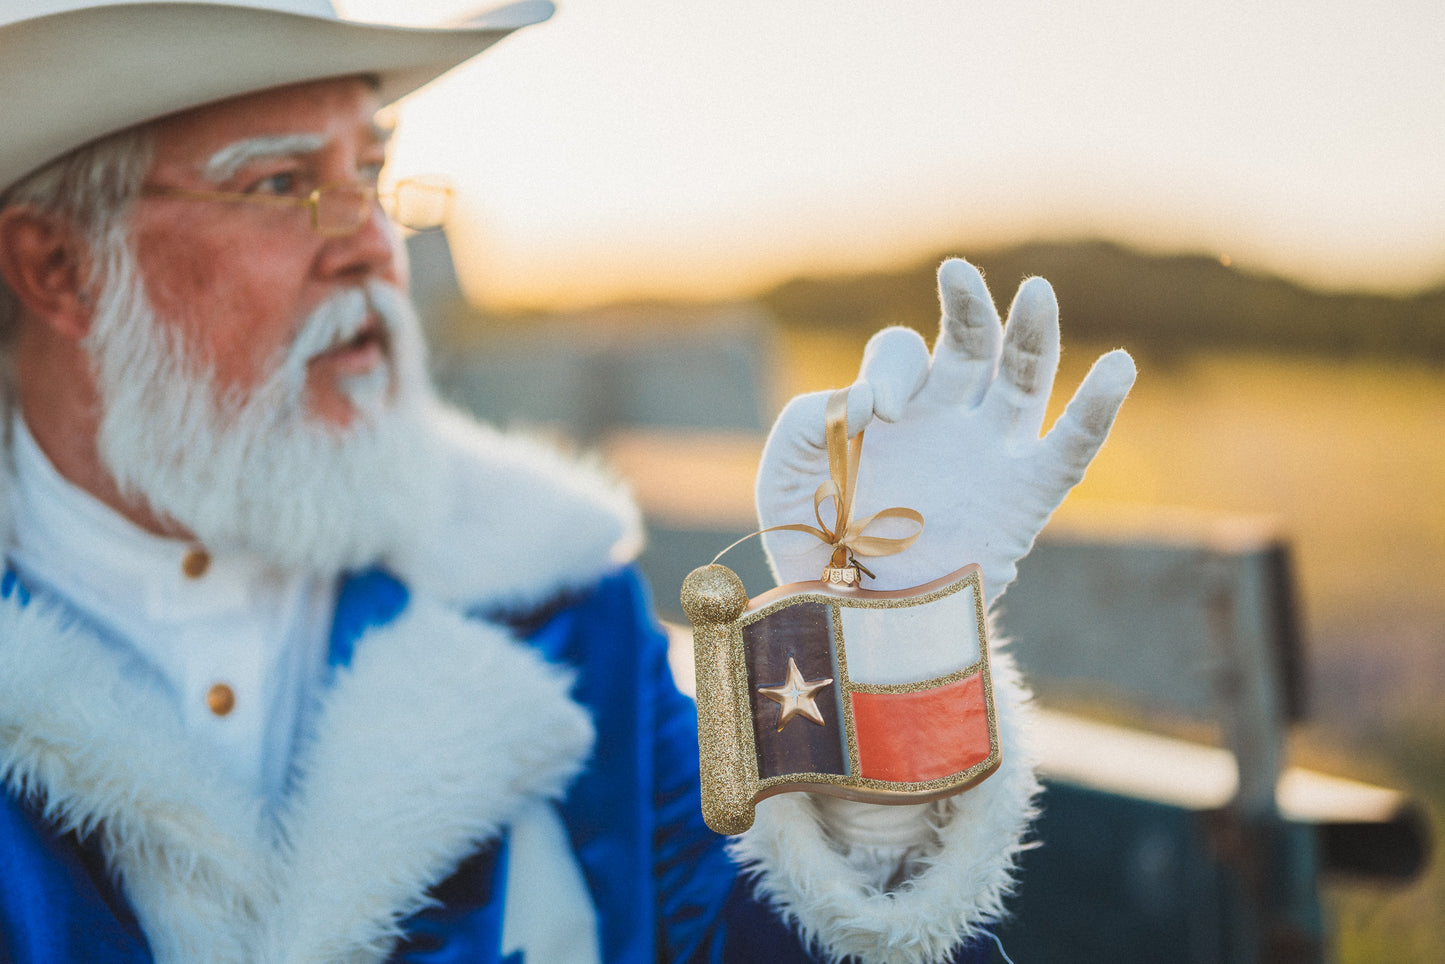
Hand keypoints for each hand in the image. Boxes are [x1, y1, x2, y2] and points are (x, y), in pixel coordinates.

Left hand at [756, 258, 1135, 603]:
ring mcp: (990, 454)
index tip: (879, 414)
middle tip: (954, 275)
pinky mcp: (1024, 499)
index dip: (891, 368)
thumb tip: (874, 402)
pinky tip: (1118, 367)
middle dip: (966, 307)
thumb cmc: (816, 547)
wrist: (858, 621)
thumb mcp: (784, 477)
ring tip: (1033, 292)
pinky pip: (1069, 448)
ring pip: (1024, 376)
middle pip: (971, 342)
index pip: (902, 352)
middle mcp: (947, 419)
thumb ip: (805, 422)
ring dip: (1032, 332)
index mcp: (893, 407)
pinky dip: (1097, 408)